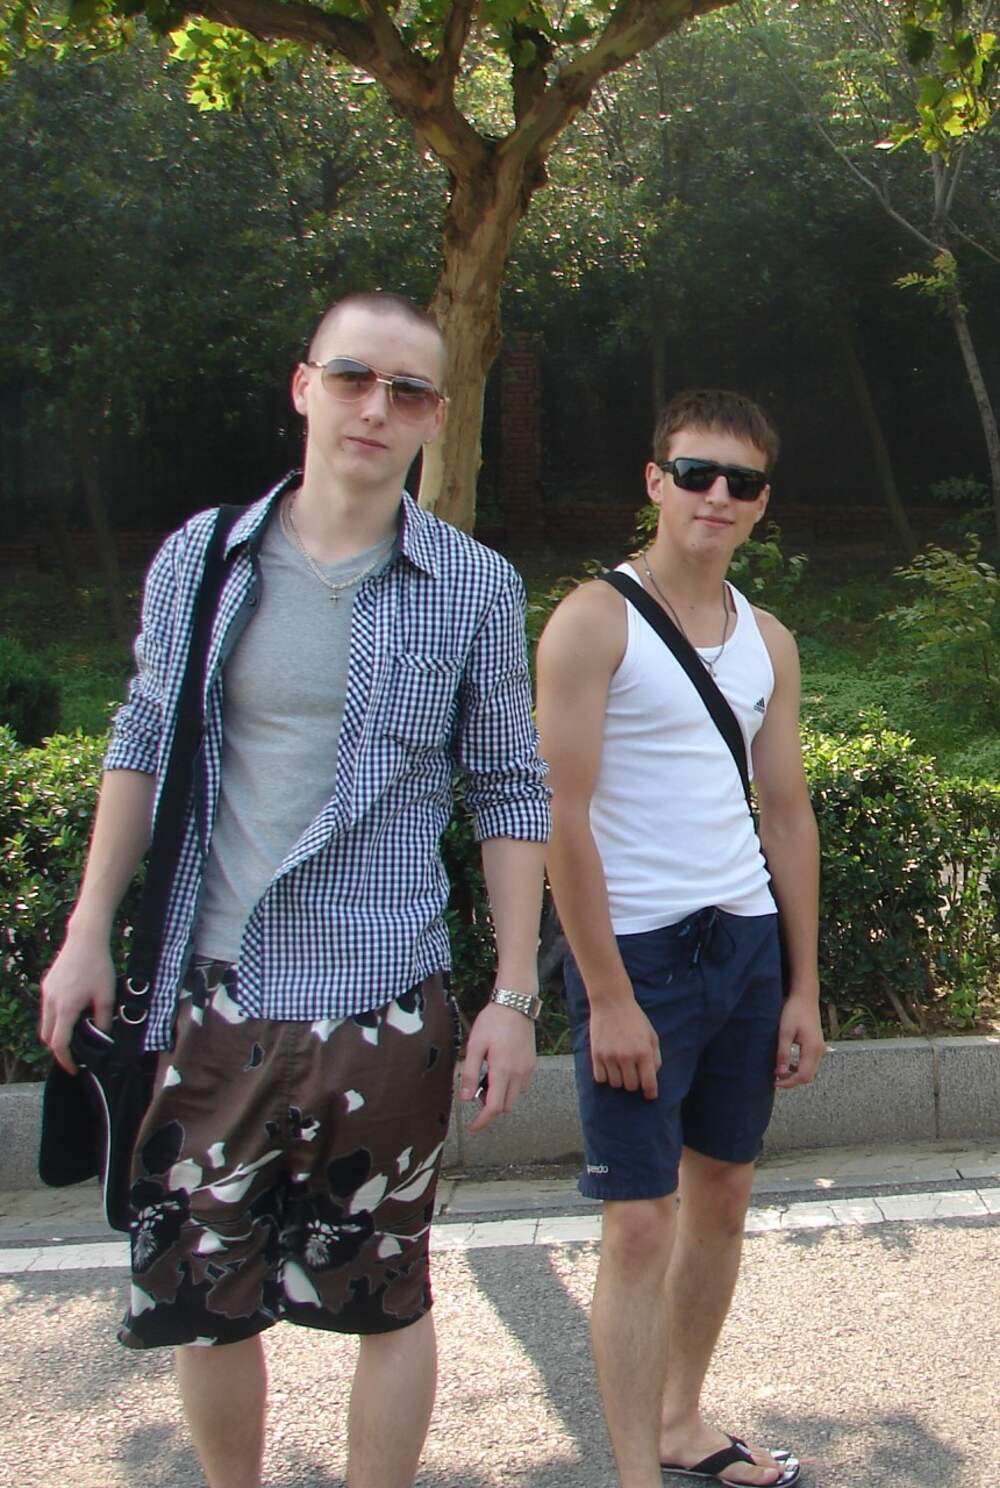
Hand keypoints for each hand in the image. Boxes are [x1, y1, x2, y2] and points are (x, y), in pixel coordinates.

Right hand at [39, 932, 115, 1074]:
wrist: (85, 939)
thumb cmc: (99, 966)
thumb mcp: (107, 996)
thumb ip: (104, 1021)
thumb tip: (103, 1039)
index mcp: (65, 1008)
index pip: (59, 1044)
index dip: (65, 1060)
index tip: (75, 1069)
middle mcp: (51, 1002)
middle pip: (47, 1036)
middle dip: (59, 1049)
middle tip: (76, 1054)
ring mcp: (46, 993)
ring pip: (45, 1023)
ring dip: (56, 1032)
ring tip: (75, 1035)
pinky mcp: (47, 985)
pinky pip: (47, 1009)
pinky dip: (55, 1018)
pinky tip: (73, 1013)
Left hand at [459, 1001, 535, 1132]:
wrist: (516, 1003)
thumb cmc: (493, 1021)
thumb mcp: (475, 1045)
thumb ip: (469, 1072)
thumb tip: (466, 1098)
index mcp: (502, 1070)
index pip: (493, 1107)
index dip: (482, 1121)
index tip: (472, 1128)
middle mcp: (518, 1074)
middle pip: (505, 1106)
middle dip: (490, 1106)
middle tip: (477, 1089)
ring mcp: (527, 1069)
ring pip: (514, 1097)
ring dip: (501, 1096)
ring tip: (488, 1076)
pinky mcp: (532, 1063)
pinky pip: (521, 1085)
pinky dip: (510, 1086)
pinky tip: (500, 1069)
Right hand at [590, 1000, 660, 1099]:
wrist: (611, 1003)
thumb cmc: (634, 1019)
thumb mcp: (652, 1035)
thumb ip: (655, 1058)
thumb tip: (652, 1077)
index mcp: (643, 1052)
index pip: (648, 1083)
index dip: (650, 1093)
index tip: (649, 1095)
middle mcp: (626, 1057)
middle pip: (631, 1086)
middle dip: (634, 1083)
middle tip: (633, 1073)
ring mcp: (610, 1056)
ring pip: (615, 1084)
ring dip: (619, 1079)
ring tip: (621, 1067)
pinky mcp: (596, 1055)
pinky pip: (600, 1078)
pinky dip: (605, 1076)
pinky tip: (609, 1066)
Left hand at [775, 991, 824, 1088]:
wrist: (805, 997)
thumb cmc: (794, 1011)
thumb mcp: (785, 1032)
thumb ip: (783, 1053)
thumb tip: (780, 1073)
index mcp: (813, 1049)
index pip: (803, 1076)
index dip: (789, 1083)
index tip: (774, 1083)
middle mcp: (820, 1051)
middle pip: (808, 1076)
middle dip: (791, 1081)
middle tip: (775, 1079)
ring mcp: (820, 1049)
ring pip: (809, 1071)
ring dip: (795, 1074)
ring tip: (778, 1071)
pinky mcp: (816, 1045)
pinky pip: (809, 1063)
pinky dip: (798, 1067)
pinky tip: (787, 1063)